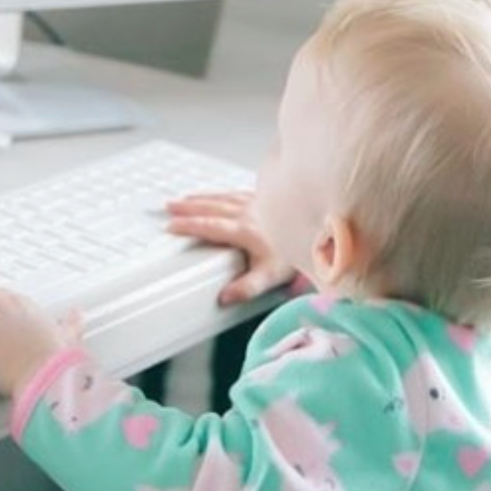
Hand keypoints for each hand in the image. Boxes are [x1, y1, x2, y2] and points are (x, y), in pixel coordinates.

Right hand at [166, 190, 294, 305]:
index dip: (189, 226)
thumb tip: (224, 297)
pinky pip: (237, 193)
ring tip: (185, 199)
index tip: (172, 226)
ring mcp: (257, 203)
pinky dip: (222, 194)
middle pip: (212, 208)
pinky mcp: (266, 199)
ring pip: (223, 198)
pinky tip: (220, 195)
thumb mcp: (271, 276)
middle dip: (188, 208)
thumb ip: (246, 287)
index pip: (210, 227)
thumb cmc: (297, 254)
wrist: (321, 232)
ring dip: (202, 198)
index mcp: (245, 231)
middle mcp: (249, 213)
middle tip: (170, 207)